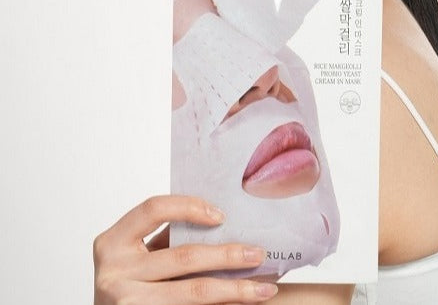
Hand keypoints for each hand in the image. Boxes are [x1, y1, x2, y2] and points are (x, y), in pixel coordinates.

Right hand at [93, 194, 277, 303]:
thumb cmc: (130, 283)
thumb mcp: (139, 255)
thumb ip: (168, 239)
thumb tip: (224, 221)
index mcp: (111, 243)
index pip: (153, 208)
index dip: (189, 206)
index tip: (222, 215)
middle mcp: (113, 274)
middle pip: (184, 256)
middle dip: (228, 254)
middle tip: (259, 253)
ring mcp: (126, 304)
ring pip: (193, 292)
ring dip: (235, 289)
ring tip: (264, 287)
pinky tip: (242, 303)